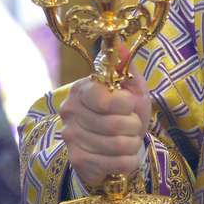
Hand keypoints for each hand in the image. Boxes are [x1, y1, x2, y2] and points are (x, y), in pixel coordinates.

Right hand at [59, 43, 150, 187]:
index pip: (105, 100)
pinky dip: (129, 161)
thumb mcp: (131, 87)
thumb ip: (125, 66)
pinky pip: (118, 164)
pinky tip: (122, 156)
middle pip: (116, 125)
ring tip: (127, 140)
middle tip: (130, 125)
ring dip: (133, 144)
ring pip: (120, 146)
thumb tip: (118, 39)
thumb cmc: (124, 113)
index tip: (128, 105)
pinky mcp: (77, 162)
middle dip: (133, 126)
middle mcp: (70, 112)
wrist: (113, 146)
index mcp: (82, 89)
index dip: (126, 105)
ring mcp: (71, 138)